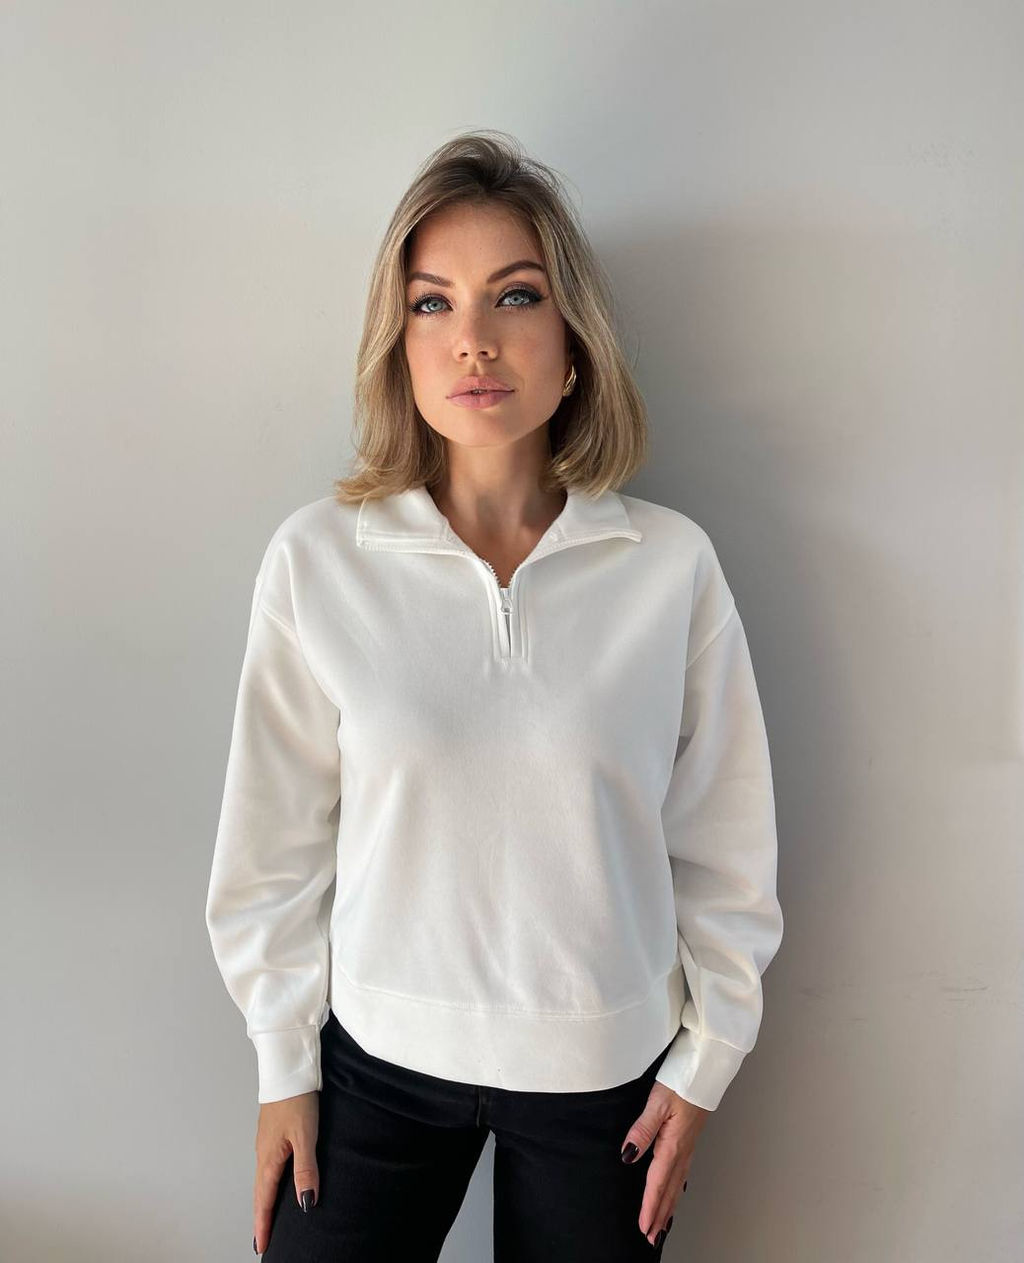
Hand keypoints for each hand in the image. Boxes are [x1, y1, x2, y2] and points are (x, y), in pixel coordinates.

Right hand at [252, 1091, 319, 1254]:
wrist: (287, 1068)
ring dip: (264, 1201)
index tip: (262, 1246)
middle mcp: (263, 1153)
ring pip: (264, 1179)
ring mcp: (266, 1142)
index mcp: (269, 1158)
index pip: (264, 1200)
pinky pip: (268, 1166)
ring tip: (268, 1218)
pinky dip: (269, 1183)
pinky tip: (276, 1183)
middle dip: (261, 1217)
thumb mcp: (306, 1136)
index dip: (263, 1224)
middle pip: (260, 1193)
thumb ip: (306, 1170)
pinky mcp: (271, 1133)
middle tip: (263, 1240)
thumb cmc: (297, 1099)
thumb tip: (306, 1203)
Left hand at [620, 1082, 710, 1246]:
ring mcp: (688, 1144)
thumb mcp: (657, 1101)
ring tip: (663, 1225)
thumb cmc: (682, 1079)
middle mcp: (683, 1148)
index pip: (658, 1182)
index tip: (643, 1227)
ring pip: (678, 1183)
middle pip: (669, 1190)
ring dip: (669, 1206)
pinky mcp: (690, 1136)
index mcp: (673, 1143)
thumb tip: (628, 1155)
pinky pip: (683, 1171)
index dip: (650, 1206)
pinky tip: (676, 1192)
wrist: (707, 1066)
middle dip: (660, 1215)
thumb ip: (642, 1128)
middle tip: (652, 1238)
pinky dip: (677, 1189)